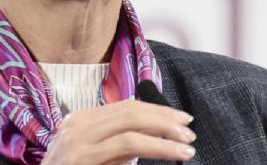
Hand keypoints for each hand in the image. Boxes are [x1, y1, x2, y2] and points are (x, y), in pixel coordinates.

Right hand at [41, 100, 195, 164]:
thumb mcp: (96, 158)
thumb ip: (118, 146)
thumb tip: (154, 137)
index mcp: (80, 121)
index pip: (125, 107)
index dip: (157, 110)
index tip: (180, 118)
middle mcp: (77, 125)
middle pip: (130, 111)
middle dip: (164, 118)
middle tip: (189, 130)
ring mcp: (77, 141)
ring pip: (131, 127)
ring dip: (165, 134)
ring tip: (186, 145)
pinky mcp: (82, 158)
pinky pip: (127, 145)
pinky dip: (155, 147)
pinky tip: (172, 153)